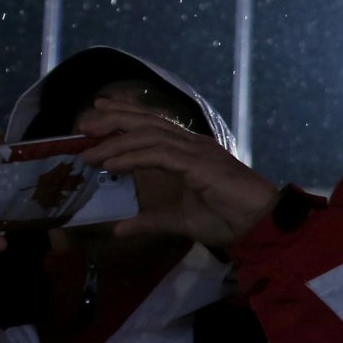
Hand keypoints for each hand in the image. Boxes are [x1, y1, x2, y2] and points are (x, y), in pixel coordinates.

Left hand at [75, 102, 279, 246]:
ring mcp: (196, 151)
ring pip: (149, 135)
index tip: (98, 113)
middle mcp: (192, 144)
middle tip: (83, 121)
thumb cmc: (229, 220)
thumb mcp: (180, 221)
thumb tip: (119, 229)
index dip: (125, 115)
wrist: (259, 224)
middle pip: (147, 122)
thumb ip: (151, 221)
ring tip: (89, 148)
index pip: (153, 126)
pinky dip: (132, 157)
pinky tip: (111, 164)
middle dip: (113, 118)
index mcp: (190, 151)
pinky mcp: (198, 164)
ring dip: (116, 140)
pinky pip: (159, 155)